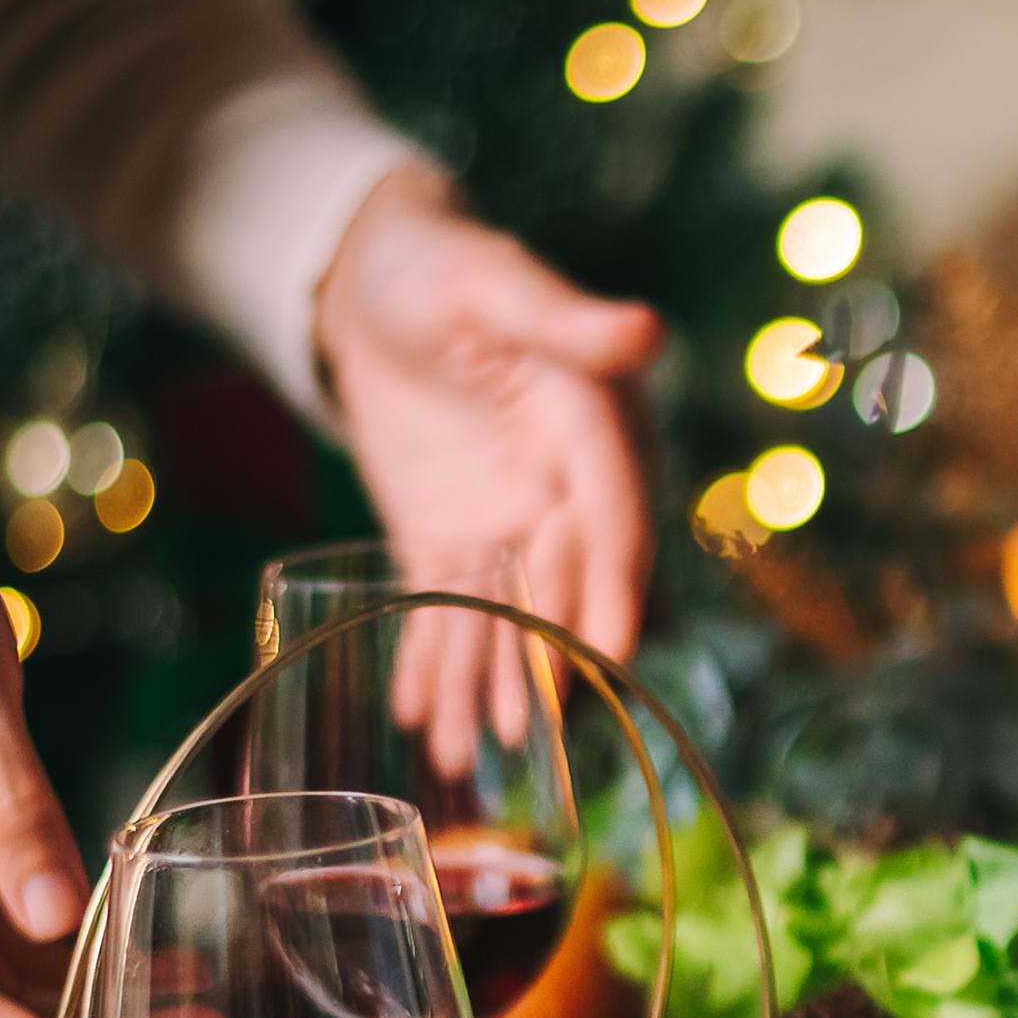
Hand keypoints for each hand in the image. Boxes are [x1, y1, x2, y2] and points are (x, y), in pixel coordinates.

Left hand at [313, 167, 661, 751]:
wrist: (371, 282)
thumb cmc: (442, 267)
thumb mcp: (496, 285)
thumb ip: (566, 322)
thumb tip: (645, 332)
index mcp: (593, 425)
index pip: (613, 513)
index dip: (614, 582)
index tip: (613, 647)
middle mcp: (564, 488)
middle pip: (564, 584)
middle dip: (546, 658)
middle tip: (528, 726)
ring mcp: (508, 523)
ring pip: (505, 617)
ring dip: (487, 685)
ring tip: (463, 750)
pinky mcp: (451, 542)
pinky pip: (448, 613)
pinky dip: (434, 666)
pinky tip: (417, 720)